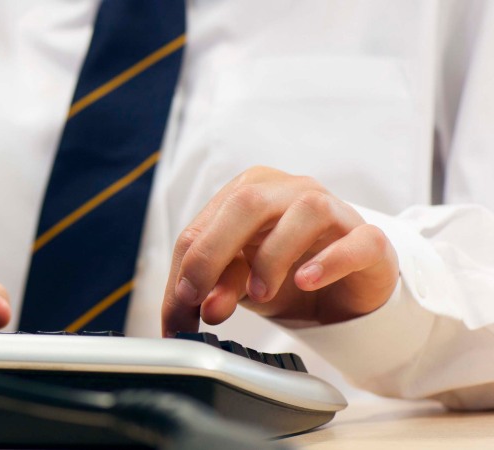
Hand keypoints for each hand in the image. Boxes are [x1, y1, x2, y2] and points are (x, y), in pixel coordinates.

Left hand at [161, 166, 399, 335]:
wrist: (343, 294)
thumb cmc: (284, 275)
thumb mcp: (237, 283)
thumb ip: (212, 289)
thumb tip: (186, 312)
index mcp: (247, 193)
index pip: (204, 224)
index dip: (188, 268)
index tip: (182, 308)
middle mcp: (289, 191)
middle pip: (247, 203)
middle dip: (216, 253)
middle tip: (205, 301)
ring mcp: (334, 210)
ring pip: (305, 211)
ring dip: (273, 256)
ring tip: (259, 294)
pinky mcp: (369, 240)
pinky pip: (356, 241)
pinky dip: (329, 261)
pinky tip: (306, 280)